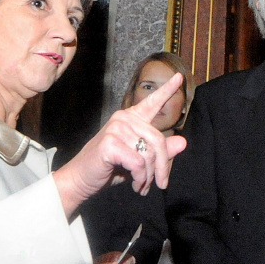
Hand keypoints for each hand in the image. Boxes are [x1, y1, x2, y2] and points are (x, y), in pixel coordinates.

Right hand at [53, 73, 186, 216]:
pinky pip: (138, 163)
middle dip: (162, 167)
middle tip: (161, 184)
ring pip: (148, 155)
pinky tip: (135, 184)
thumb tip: (183, 142)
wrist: (82, 178)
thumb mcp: (140, 159)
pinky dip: (140, 178)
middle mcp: (123, 119)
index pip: (151, 103)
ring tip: (142, 186)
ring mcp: (116, 129)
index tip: (179, 77)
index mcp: (131, 118)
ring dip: (148, 176)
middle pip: (158, 141)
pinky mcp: (110, 143)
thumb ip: (160, 151)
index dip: (167, 90)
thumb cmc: (110, 168)